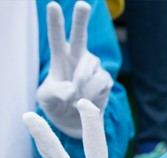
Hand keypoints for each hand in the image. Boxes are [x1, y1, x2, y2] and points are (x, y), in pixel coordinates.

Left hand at [36, 1, 112, 138]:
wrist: (74, 122)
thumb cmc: (56, 106)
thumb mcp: (46, 99)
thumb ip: (55, 91)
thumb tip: (72, 88)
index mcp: (60, 57)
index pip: (56, 37)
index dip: (55, 21)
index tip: (53, 5)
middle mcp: (78, 58)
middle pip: (80, 35)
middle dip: (81, 19)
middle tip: (82, 4)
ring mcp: (94, 68)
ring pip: (89, 68)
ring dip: (81, 84)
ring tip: (76, 98)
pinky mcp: (105, 80)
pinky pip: (100, 83)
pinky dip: (92, 94)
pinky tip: (87, 101)